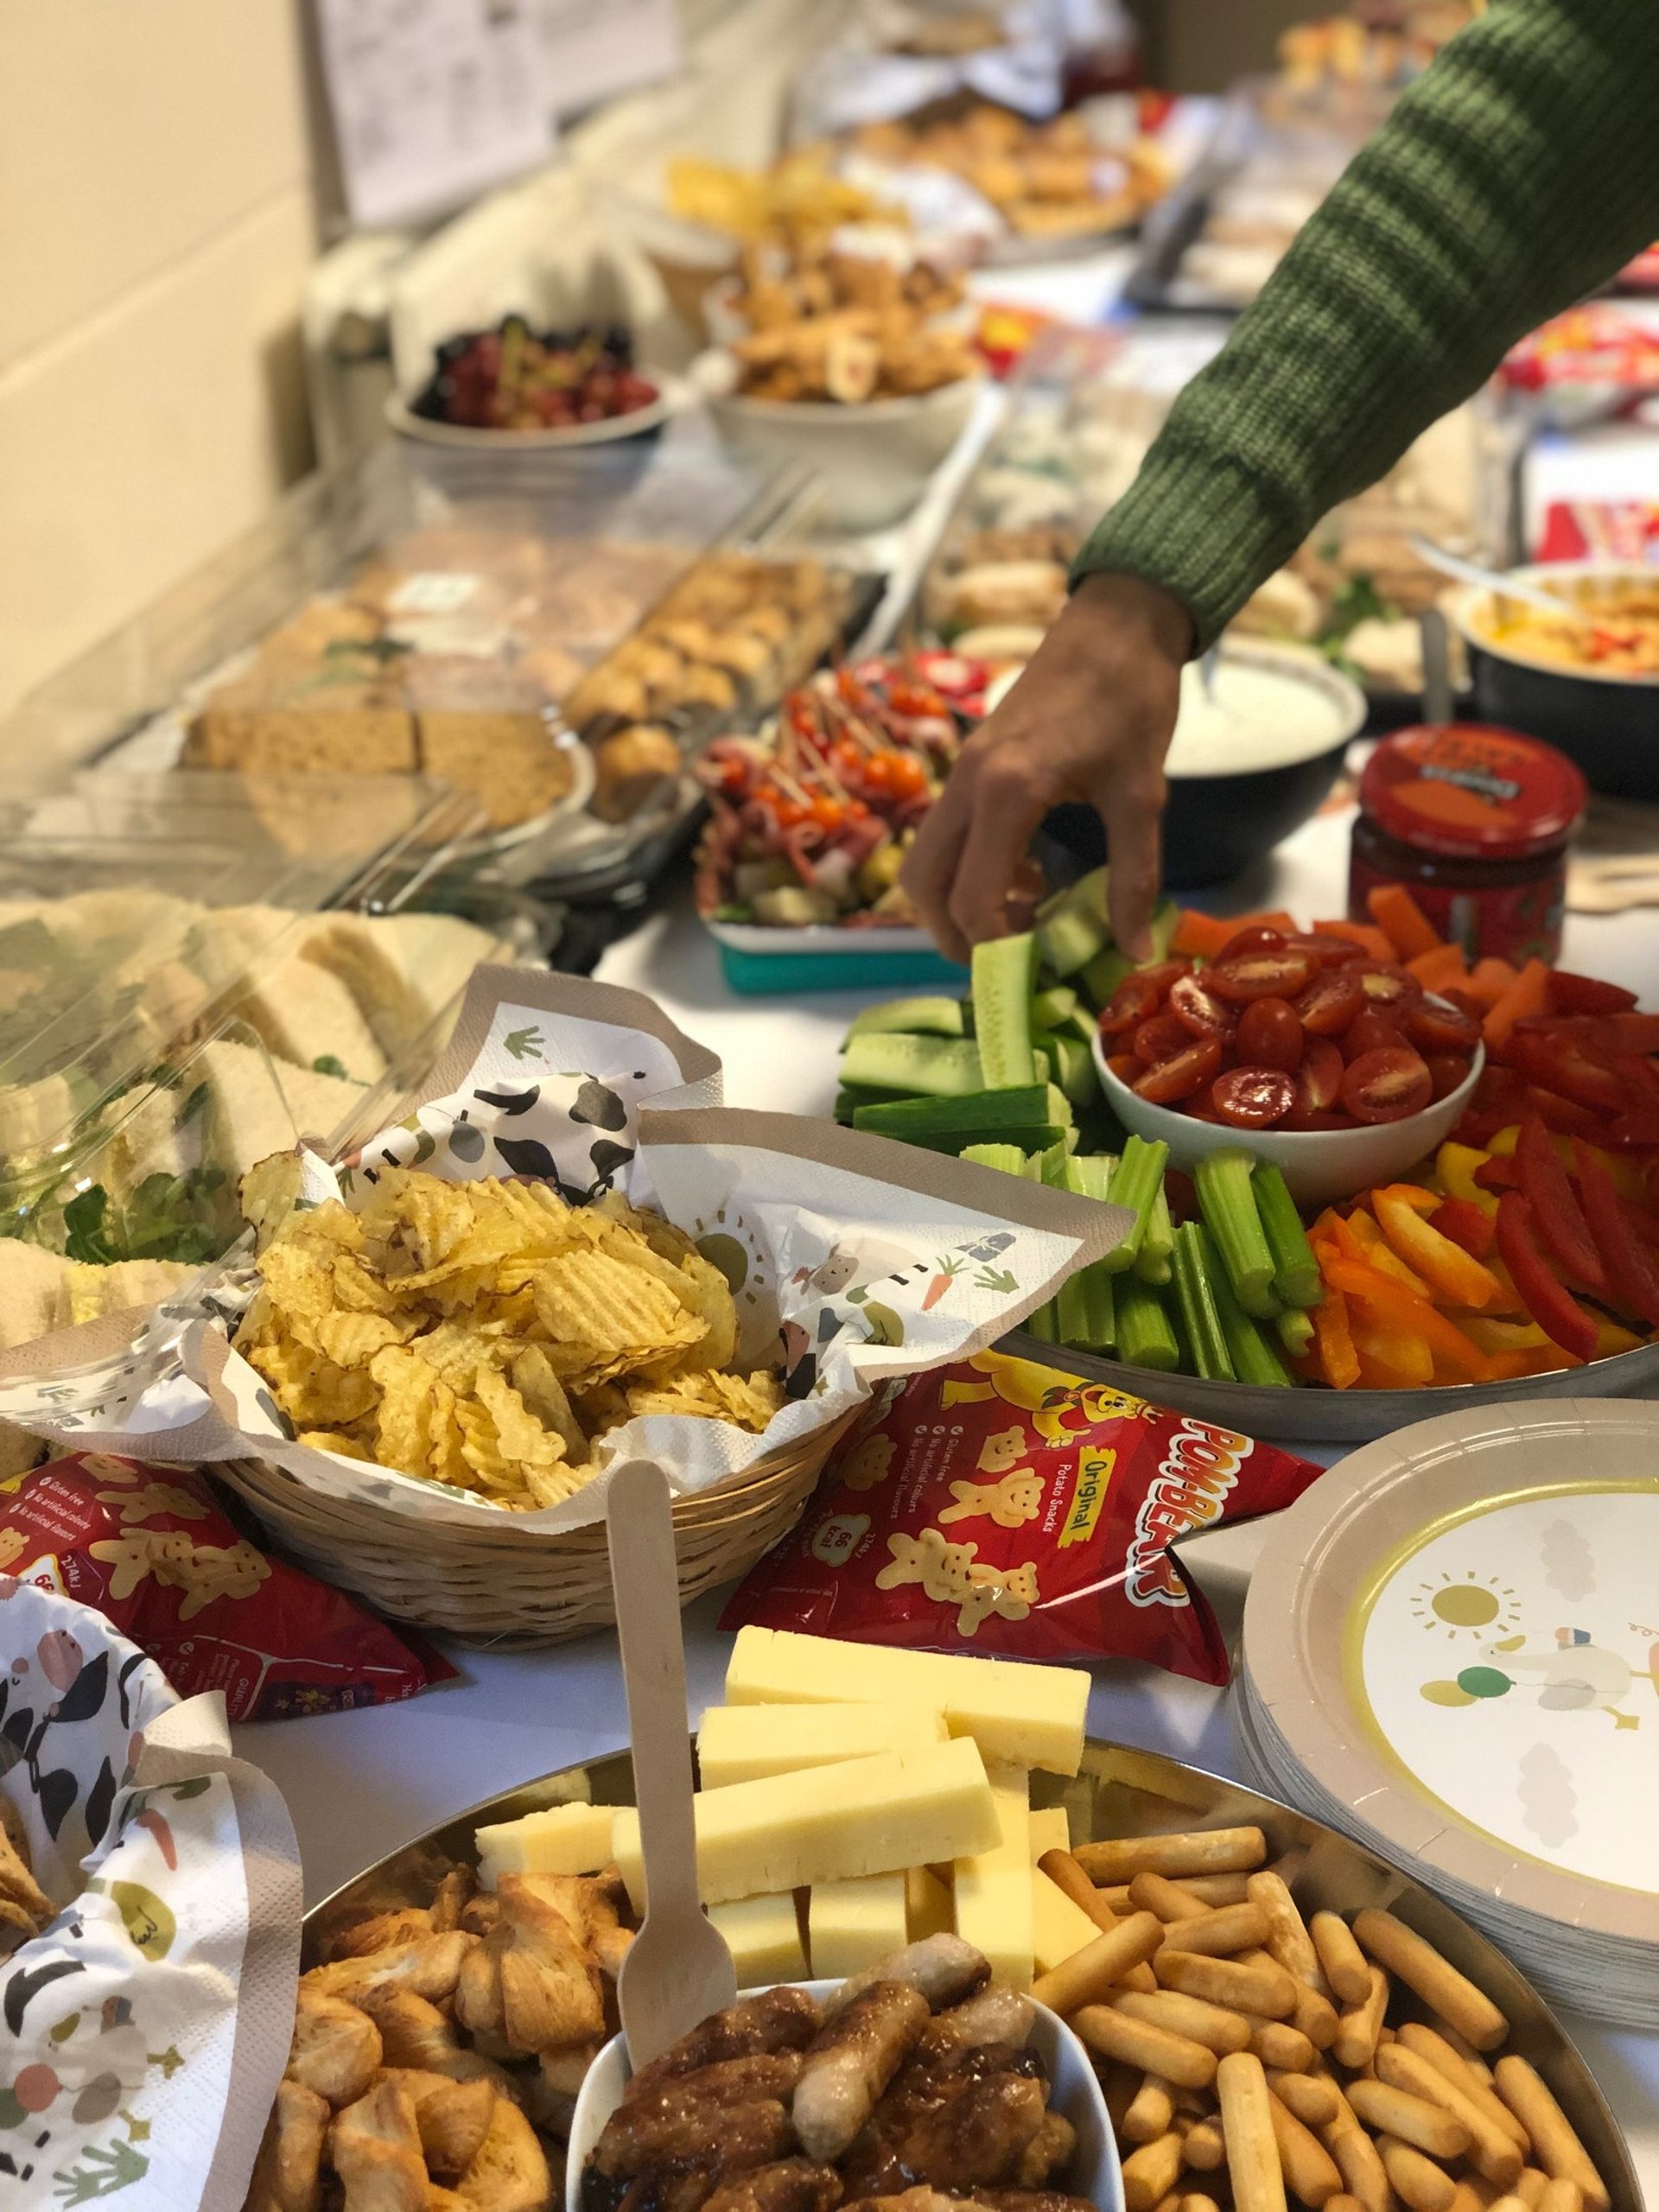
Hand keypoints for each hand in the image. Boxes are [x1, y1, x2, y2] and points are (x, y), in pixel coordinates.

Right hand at [900, 571, 1192, 963]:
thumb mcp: (1141, 795)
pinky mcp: (970, 766)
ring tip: (1019, 918)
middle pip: (924, 885)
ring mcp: (962, 773)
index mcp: (1007, 791)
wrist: (1116, 622)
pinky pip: (947, 836)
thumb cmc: (1132, 699)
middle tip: (1008, 962)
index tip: (1032, 974)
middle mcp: (968, 784)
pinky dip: (969, 870)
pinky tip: (1026, 875)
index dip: (994, 949)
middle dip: (955, 936)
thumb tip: (1134, 950)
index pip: (974, 898)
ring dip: (957, 903)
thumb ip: (1133, 876)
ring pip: (925, 861)